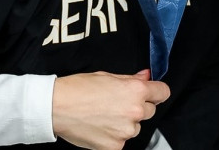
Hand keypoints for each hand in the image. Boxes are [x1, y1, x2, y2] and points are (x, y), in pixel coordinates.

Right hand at [52, 70, 170, 149]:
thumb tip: (146, 76)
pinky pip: (122, 141)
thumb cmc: (78, 88)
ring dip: (126, 123)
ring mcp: (126, 131)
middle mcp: (135, 111)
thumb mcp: (108, 76)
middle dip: (138, 107)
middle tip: (117, 104)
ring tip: (104, 116)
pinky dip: (113, 136)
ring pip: (135, 128)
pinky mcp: (115, 146)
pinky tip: (99, 127)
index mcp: (136, 90)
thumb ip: (131, 79)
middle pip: (149, 111)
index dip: (156, 92)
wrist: (56, 106)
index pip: (163, 92)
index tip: (152, 93)